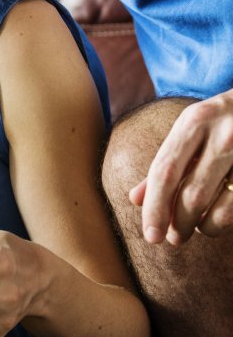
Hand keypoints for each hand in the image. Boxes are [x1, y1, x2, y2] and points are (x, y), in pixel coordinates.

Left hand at [130, 90, 232, 243]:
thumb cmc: (223, 119)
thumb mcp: (192, 129)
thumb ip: (165, 162)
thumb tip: (135, 199)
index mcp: (195, 121)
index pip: (165, 171)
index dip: (155, 207)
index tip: (150, 235)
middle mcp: (224, 133)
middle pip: (193, 193)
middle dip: (179, 223)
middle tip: (173, 239)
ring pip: (222, 206)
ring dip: (204, 227)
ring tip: (196, 230)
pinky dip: (224, 220)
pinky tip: (216, 221)